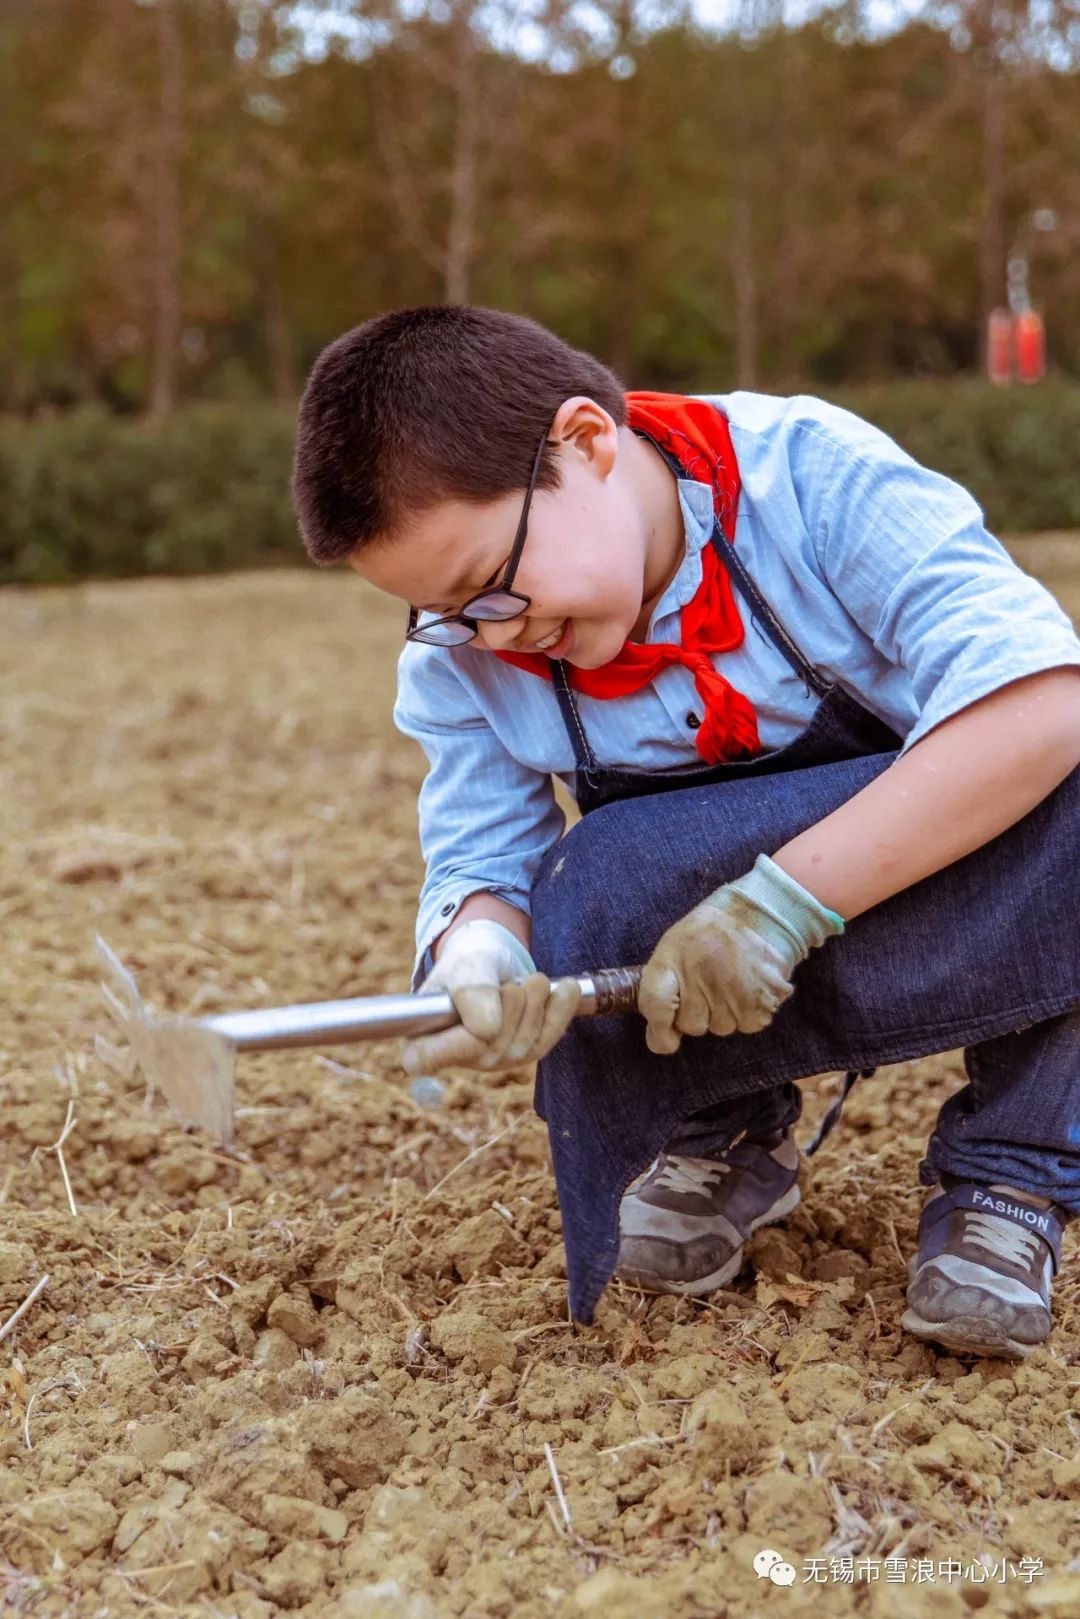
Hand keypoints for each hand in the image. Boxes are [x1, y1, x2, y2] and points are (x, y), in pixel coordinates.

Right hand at [401, 919, 581, 1074]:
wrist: (493, 959)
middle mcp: (459, 1060)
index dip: (451, 1044)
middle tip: (504, 982)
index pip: (429, 1058)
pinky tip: (567, 987)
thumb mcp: (464, 967)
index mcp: (423, 1044)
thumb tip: (486, 1031)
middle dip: (506, 1001)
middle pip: (490, 1042)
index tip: (467, 1021)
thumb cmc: (467, 963)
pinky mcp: (525, 1055)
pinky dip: (561, 1007)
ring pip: (525, 1039)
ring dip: (532, 998)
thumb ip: (470, 993)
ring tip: (526, 979)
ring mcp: (495, 1062)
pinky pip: (551, 1035)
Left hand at [637, 853, 843, 1054]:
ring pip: (721, 1028)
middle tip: (710, 987)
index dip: (657, 1030)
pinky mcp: (759, 1002)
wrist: (765, 910)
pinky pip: (747, 1026)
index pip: (654, 1006)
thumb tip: (661, 1027)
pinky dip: (750, 1013)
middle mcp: (699, 977)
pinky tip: (750, 986)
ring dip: (726, 1013)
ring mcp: (730, 991)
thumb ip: (665, 982)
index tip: (663, 1037)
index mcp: (672, 959)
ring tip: (733, 979)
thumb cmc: (715, 929)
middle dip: (698, 1016)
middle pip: (691, 1026)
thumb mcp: (678, 943)